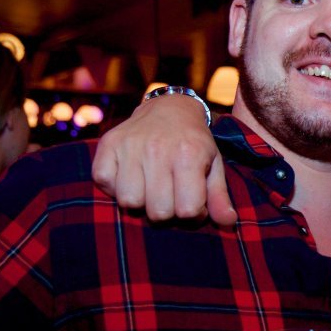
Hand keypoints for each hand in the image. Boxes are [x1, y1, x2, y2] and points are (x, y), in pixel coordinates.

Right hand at [92, 94, 233, 223]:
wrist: (170, 108)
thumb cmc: (194, 144)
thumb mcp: (214, 165)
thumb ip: (219, 196)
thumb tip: (227, 222)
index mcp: (189, 155)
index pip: (186, 210)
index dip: (191, 214)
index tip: (192, 202)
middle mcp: (158, 149)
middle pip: (157, 211)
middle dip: (166, 211)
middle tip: (170, 195)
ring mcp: (130, 145)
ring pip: (129, 201)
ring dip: (139, 201)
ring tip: (150, 187)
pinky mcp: (108, 143)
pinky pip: (103, 182)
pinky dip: (114, 186)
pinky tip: (129, 177)